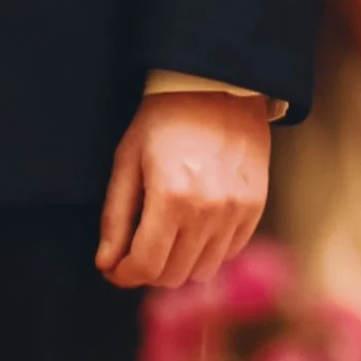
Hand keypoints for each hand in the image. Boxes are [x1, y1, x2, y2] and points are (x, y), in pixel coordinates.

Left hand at [97, 90, 270, 290]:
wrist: (218, 84)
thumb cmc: (165, 118)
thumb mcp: (128, 158)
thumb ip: (115, 216)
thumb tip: (106, 263)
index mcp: (171, 197)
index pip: (146, 265)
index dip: (124, 275)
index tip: (115, 269)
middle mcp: (208, 210)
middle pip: (174, 275)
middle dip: (148, 270)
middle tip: (138, 250)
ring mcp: (236, 211)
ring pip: (203, 270)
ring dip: (179, 263)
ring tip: (167, 238)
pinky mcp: (255, 207)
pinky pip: (228, 253)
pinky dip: (207, 250)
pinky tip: (194, 227)